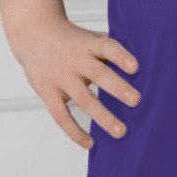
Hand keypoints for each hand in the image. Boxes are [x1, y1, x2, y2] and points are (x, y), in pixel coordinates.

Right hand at [10, 17, 140, 149]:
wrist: (34, 34)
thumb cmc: (71, 39)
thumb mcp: (90, 36)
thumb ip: (110, 48)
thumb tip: (141, 59)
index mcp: (89, 44)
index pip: (107, 47)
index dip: (121, 56)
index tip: (135, 67)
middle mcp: (76, 60)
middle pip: (99, 74)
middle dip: (118, 88)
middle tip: (136, 100)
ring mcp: (61, 77)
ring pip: (83, 99)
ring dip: (103, 117)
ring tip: (121, 131)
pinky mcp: (47, 92)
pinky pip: (61, 116)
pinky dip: (75, 131)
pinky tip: (90, 143)